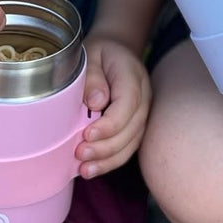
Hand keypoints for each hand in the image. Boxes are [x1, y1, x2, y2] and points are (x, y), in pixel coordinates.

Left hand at [75, 35, 151, 177]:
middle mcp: (143, 98)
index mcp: (133, 77)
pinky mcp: (135, 127)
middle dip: (105, 147)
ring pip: (130, 144)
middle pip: (131, 129)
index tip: (86, 135)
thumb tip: (95, 102)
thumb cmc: (100, 53)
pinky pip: (127, 148)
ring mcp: (142, 115)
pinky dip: (109, 162)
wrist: (116, 52)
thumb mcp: (91, 54)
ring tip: (84, 170)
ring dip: (107, 160)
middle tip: (79, 154)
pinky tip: (91, 169)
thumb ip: (92, 76)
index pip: (127, 105)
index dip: (109, 124)